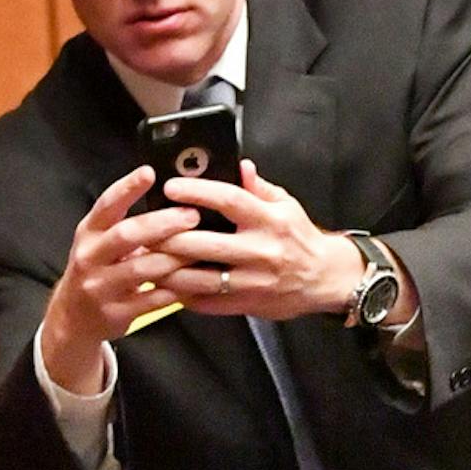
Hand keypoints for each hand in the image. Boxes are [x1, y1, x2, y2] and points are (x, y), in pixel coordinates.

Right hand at [38, 165, 204, 391]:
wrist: (73, 318)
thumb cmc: (96, 271)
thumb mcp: (98, 242)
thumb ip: (124, 222)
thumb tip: (168, 199)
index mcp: (88, 233)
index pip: (106, 205)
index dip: (127, 188)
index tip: (150, 172)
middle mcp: (90, 257)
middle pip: (126, 235)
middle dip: (161, 224)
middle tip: (191, 215)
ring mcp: (101, 287)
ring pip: (141, 269)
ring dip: (174, 259)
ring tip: (201, 249)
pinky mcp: (116, 313)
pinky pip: (151, 301)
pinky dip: (175, 290)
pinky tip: (195, 281)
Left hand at [162, 158, 365, 321]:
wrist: (325, 279)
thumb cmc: (301, 239)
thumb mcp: (286, 206)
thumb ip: (259, 187)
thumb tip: (239, 165)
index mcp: (269, 220)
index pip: (229, 200)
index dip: (196, 192)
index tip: (170, 187)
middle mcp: (261, 251)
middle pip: (205, 244)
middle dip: (170, 238)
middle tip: (145, 230)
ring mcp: (254, 281)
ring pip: (201, 279)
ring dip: (170, 272)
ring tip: (147, 261)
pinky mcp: (249, 304)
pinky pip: (210, 303)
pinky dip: (185, 296)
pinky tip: (168, 287)